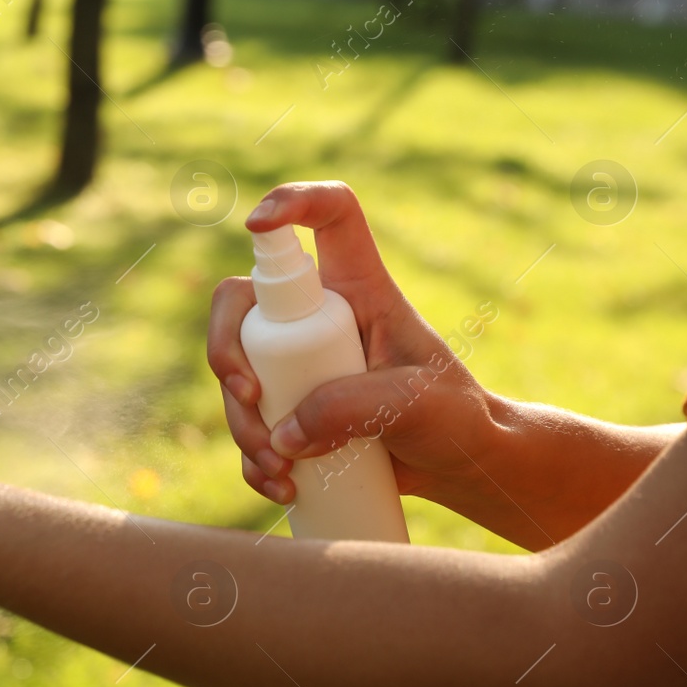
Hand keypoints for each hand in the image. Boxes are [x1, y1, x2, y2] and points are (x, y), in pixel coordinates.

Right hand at [207, 181, 497, 507]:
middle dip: (226, 349)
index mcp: (360, 286)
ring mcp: (298, 363)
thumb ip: (350, 406)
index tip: (257, 224)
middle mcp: (320, 316)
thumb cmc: (455, 418)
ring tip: (280, 468)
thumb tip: (283, 432)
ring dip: (242, 424)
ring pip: (236, 374)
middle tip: (249, 396)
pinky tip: (279, 486)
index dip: (292, 201)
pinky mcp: (290, 410)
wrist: (460, 466)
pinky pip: (248, 426)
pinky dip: (253, 460)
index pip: (331, 217)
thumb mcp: (415, 403)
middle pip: (243, 303)